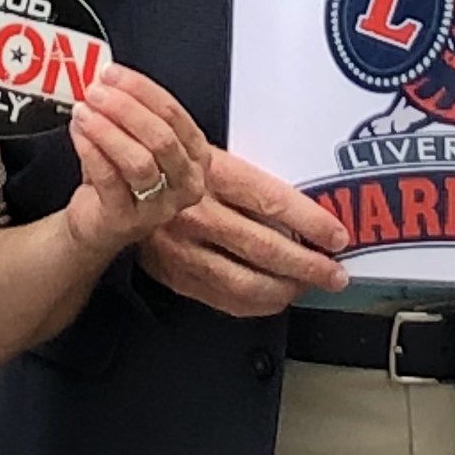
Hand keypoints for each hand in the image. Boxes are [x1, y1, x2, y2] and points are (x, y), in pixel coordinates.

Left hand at [55, 67, 210, 258]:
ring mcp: (159, 207)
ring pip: (139, 162)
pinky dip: (91, 151)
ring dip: (107, 130)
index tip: (112, 73)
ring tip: (83, 111)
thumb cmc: (119, 175)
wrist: (96, 220)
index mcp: (195, 155)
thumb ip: (130, 110)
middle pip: (162, 138)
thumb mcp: (134, 139)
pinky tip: (78, 133)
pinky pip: (110, 181)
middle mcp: (185, 183)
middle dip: (125, 109)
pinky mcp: (127, 221)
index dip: (141, 89)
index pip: (173, 114)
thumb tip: (109, 78)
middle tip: (95, 92)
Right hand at [134, 143, 347, 316]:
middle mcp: (195, 212)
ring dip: (287, 289)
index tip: (336, 234)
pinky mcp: (176, 275)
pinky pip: (225, 300)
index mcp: (208, 173)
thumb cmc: (168, 166)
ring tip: (309, 286)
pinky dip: (258, 304)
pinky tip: (275, 297)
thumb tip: (302, 205)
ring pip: (247, 282)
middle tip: (334, 272)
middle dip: (308, 265)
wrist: (118, 185)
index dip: (309, 221)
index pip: (270, 200)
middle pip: (264, 247)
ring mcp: (183, 249)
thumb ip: (247, 177)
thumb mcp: (205, 151)